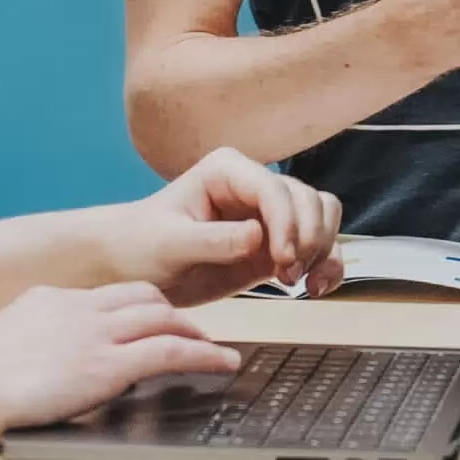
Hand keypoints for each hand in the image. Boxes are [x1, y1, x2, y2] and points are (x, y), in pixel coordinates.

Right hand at [0, 282, 239, 433]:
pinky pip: (171, 350)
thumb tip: (48, 361)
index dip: (144, 306)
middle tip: (195, 335)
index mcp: (55, 300)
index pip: (113, 293)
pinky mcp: (107, 364)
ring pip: (167, 318)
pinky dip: (205, 355)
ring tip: (219, 352)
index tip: (158, 318)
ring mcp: (97, 334)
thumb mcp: (8, 342)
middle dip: (176, 315)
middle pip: (146, 299)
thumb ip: (37, 342)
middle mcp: (82, 309)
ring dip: (199, 334)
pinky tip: (223, 365)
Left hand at [111, 147, 343, 305]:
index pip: (275, 189)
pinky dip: (327, 265)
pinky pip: (319, 246)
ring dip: (323, 249)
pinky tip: (316, 288)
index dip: (287, 223)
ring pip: (323, 216)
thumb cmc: (141, 247)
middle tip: (286, 275)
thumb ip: (212, 240)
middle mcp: (254, 186)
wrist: (133, 269)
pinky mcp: (275, 245)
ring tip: (300, 282)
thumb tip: (257, 237)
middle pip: (309, 199)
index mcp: (227, 171)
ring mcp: (268, 215)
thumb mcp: (169, 244)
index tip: (282, 260)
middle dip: (308, 237)